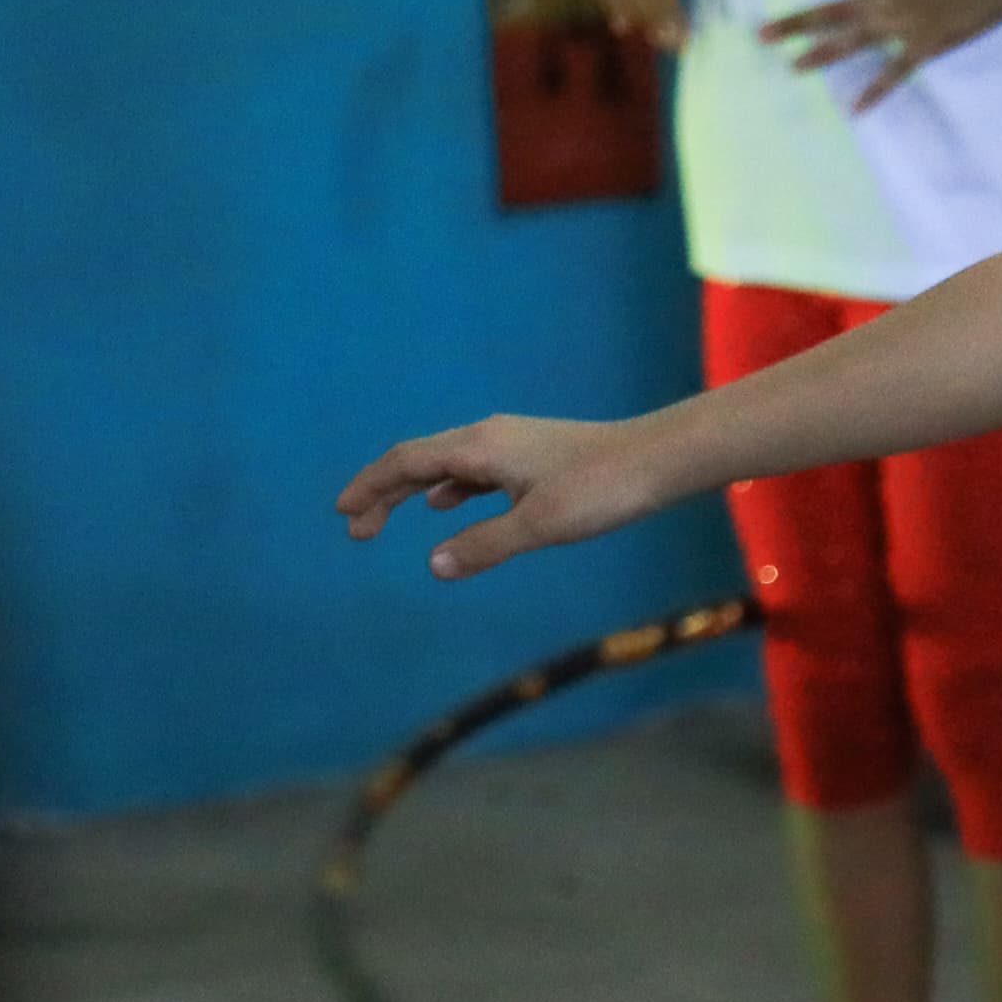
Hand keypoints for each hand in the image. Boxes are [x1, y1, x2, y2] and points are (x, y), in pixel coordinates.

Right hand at [336, 415, 660, 579]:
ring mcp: (513, 443)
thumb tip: (434, 565)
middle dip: (382, 493)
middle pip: (419, 460)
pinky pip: (476, 469)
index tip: (342, 515)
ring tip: (388, 518)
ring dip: (413, 491)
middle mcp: (491, 436)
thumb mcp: (538, 525)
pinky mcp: (534, 455)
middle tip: (355, 529)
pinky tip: (447, 505)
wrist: (659, 459)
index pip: (406, 462)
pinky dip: (451, 487)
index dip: (370, 487)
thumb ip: (484, 545)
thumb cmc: (602, 489)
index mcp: (481, 446)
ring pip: (447, 464)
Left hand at [759, 0, 1001, 113]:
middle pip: (829, 11)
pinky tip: (855, 109)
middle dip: (793, 23)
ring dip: (820, 55)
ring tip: (792, 66)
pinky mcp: (925, 46)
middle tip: (760, 34)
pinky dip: (875, 91)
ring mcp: (903, 24)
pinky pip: (893, 72)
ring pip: (852, 43)